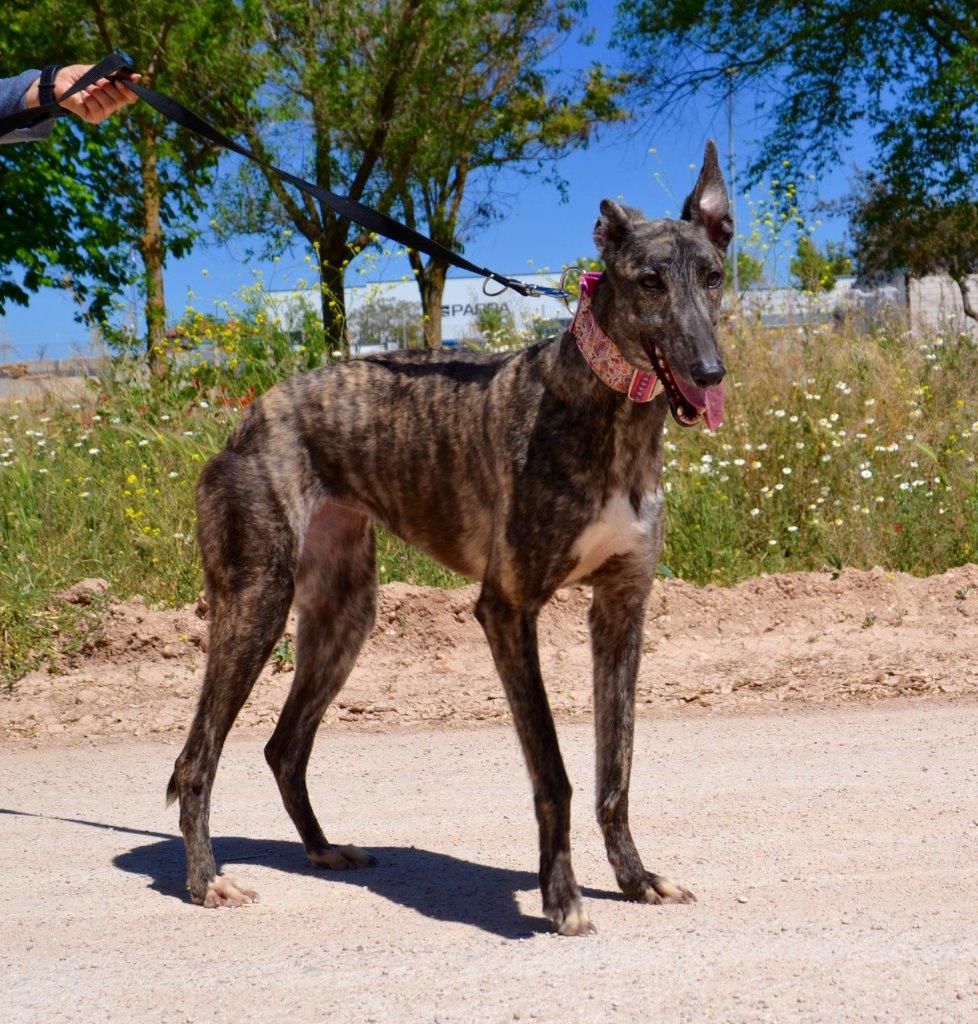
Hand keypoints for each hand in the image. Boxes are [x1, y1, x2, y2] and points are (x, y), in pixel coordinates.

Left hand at [25, 64, 140, 123]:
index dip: (129, 90)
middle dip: (108, 87)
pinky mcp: (92, 118)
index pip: (131, 97)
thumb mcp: (97, 70)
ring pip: (110, 104)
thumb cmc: (77, 76)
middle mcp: (111, 105)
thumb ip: (115, 73)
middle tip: (95, 82)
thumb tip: (137, 77)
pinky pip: (98, 110)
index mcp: (115, 94)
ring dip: (97, 92)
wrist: (58, 82)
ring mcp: (102, 113)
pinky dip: (90, 99)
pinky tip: (83, 96)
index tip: (120, 81)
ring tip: (87, 88)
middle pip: (121, 99)